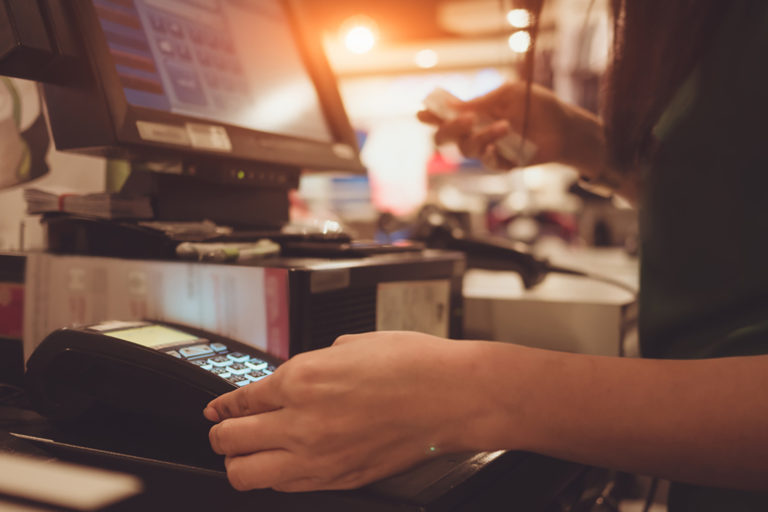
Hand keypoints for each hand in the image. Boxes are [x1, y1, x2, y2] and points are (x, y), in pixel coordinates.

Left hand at [204, 332, 482, 491]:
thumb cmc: (412, 365)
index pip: (240, 399)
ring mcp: (317, 457)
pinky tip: (283, 465)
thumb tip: (297, 377)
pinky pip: (284, 487)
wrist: (451, 397)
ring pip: (245, 474)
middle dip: (222, 433)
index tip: (218, 408)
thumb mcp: (350, 345)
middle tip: (225, 430)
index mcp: (300, 379)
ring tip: (246, 453)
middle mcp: (300, 422)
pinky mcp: (337, 480)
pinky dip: (275, 477)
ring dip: (239, 462)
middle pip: (229, 439)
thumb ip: (312, 364)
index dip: (223, 404)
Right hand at [417, 81, 604, 174]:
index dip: (430, 115)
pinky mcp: (502, 164)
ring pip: (466, 149)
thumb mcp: (508, 94)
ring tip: (504, 125)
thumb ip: (480, 101)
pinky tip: (498, 145)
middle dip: (448, 129)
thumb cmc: (537, 105)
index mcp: (474, 113)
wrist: (565, 127)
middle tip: (466, 119)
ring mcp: (487, 149)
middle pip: (444, 139)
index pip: (444, 115)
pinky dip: (490, 153)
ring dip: (482, 136)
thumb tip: (451, 107)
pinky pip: (486, 163)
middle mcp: (475, 132)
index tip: (422, 112)